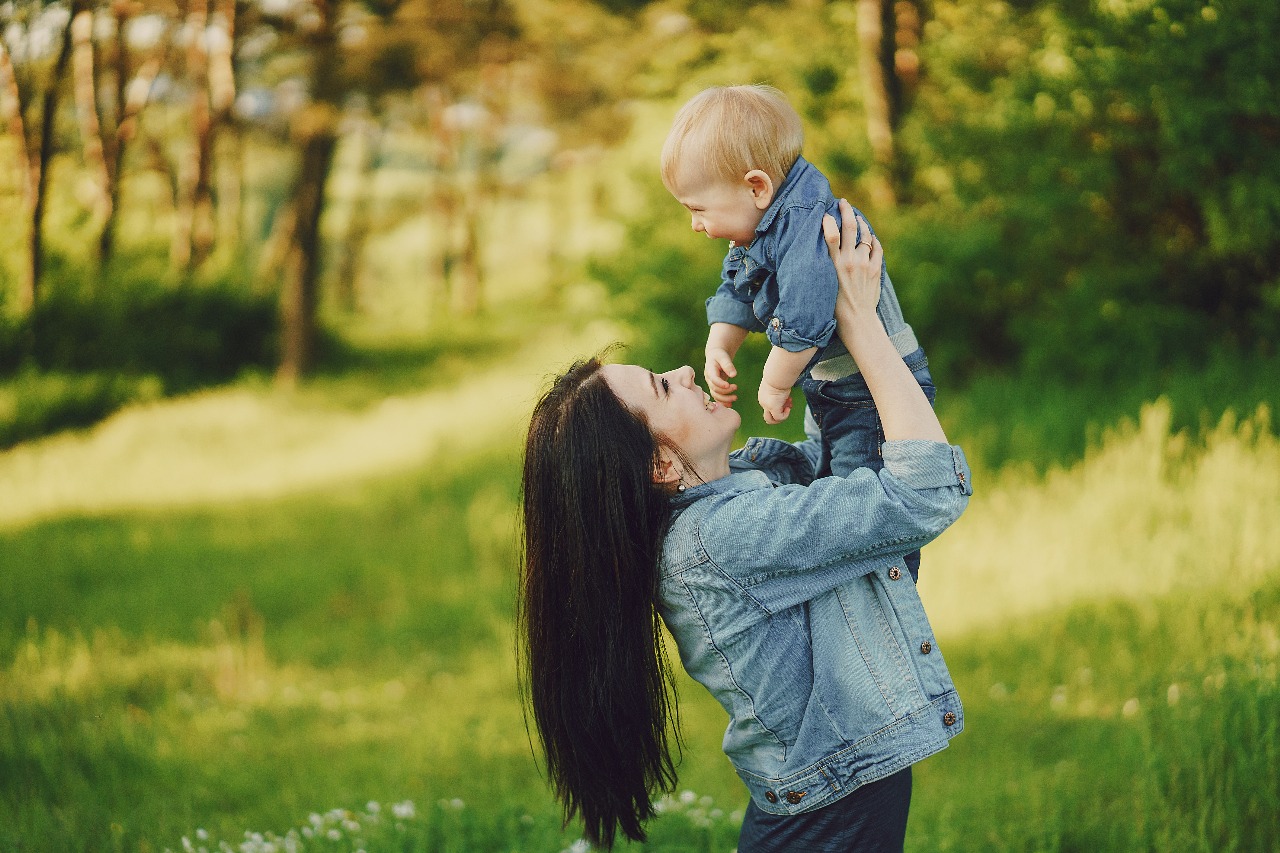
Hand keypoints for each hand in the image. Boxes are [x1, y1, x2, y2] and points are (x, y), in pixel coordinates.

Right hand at [704, 347, 738, 404]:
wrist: (716, 356)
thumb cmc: (720, 355)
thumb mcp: (724, 357)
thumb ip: (728, 365)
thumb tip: (734, 375)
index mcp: (709, 370)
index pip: (713, 379)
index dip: (720, 383)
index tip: (728, 385)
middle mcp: (709, 379)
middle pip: (714, 389)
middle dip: (725, 391)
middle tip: (736, 387)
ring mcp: (711, 384)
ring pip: (715, 395)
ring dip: (725, 399)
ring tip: (735, 398)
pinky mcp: (715, 387)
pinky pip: (717, 397)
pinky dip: (723, 402)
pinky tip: (730, 405)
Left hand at [759, 380, 792, 423]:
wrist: (777, 376)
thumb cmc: (779, 378)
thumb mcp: (778, 387)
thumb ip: (779, 394)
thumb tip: (786, 396)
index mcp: (763, 397)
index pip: (769, 408)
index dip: (779, 406)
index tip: (787, 399)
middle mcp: (763, 402)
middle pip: (768, 416)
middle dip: (780, 412)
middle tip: (788, 405)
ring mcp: (767, 406)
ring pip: (771, 420)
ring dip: (782, 414)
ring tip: (789, 404)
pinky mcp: (773, 408)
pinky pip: (779, 418)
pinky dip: (785, 415)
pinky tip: (788, 408)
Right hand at [822, 200, 881, 322]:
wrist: (856, 321)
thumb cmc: (834, 307)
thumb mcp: (822, 284)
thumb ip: (823, 266)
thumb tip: (816, 252)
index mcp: (833, 265)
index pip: (831, 234)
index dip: (828, 219)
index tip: (825, 213)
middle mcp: (849, 261)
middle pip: (850, 226)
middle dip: (846, 210)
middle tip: (843, 203)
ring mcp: (864, 264)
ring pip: (865, 234)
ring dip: (860, 223)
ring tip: (856, 218)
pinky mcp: (875, 269)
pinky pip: (876, 246)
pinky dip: (872, 239)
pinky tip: (869, 236)